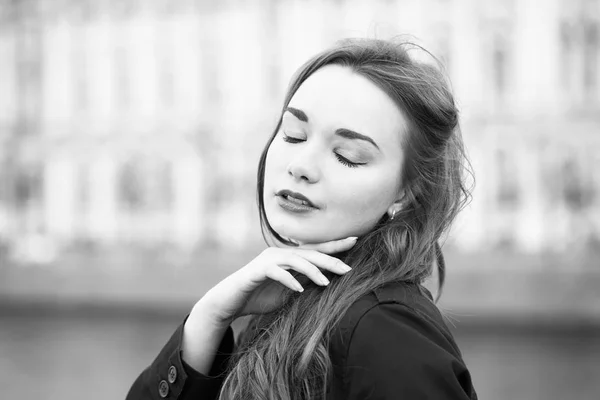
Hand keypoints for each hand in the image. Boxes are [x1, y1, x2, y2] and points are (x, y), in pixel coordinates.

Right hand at [197, 236, 356, 325]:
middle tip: (348, 269)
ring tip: (325, 283)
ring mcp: (268, 260)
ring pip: (296, 260)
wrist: (230, 302)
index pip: (316, 249)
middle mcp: (280, 253)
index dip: (335, 245)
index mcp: (289, 257)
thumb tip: (328, 283)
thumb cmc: (260, 296)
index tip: (355, 240)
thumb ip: (305, 284)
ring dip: (312, 271)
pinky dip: (289, 280)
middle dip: (330, 259)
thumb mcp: (288, 291)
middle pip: (310, 253)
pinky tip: (299, 290)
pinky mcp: (257, 270)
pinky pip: (277, 272)